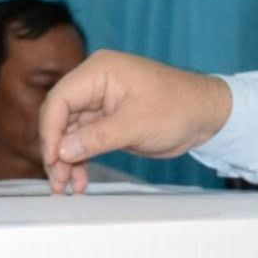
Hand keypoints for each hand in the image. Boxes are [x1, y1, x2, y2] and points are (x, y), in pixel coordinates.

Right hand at [38, 50, 232, 193]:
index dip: (50, 131)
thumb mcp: (137, 124)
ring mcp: (100, 102)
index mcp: (99, 71)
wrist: (207, 115)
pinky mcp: (108, 120)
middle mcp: (95, 83)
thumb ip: (96, 138)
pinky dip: (81, 159)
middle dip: (57, 150)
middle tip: (58, 179)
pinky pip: (85, 140)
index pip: (60, 99)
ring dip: (67, 160)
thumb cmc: (180, 107)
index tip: (53, 159)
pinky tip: (81, 179)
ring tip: (69, 186)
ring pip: (70, 133)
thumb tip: (62, 151)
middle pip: (60, 117)